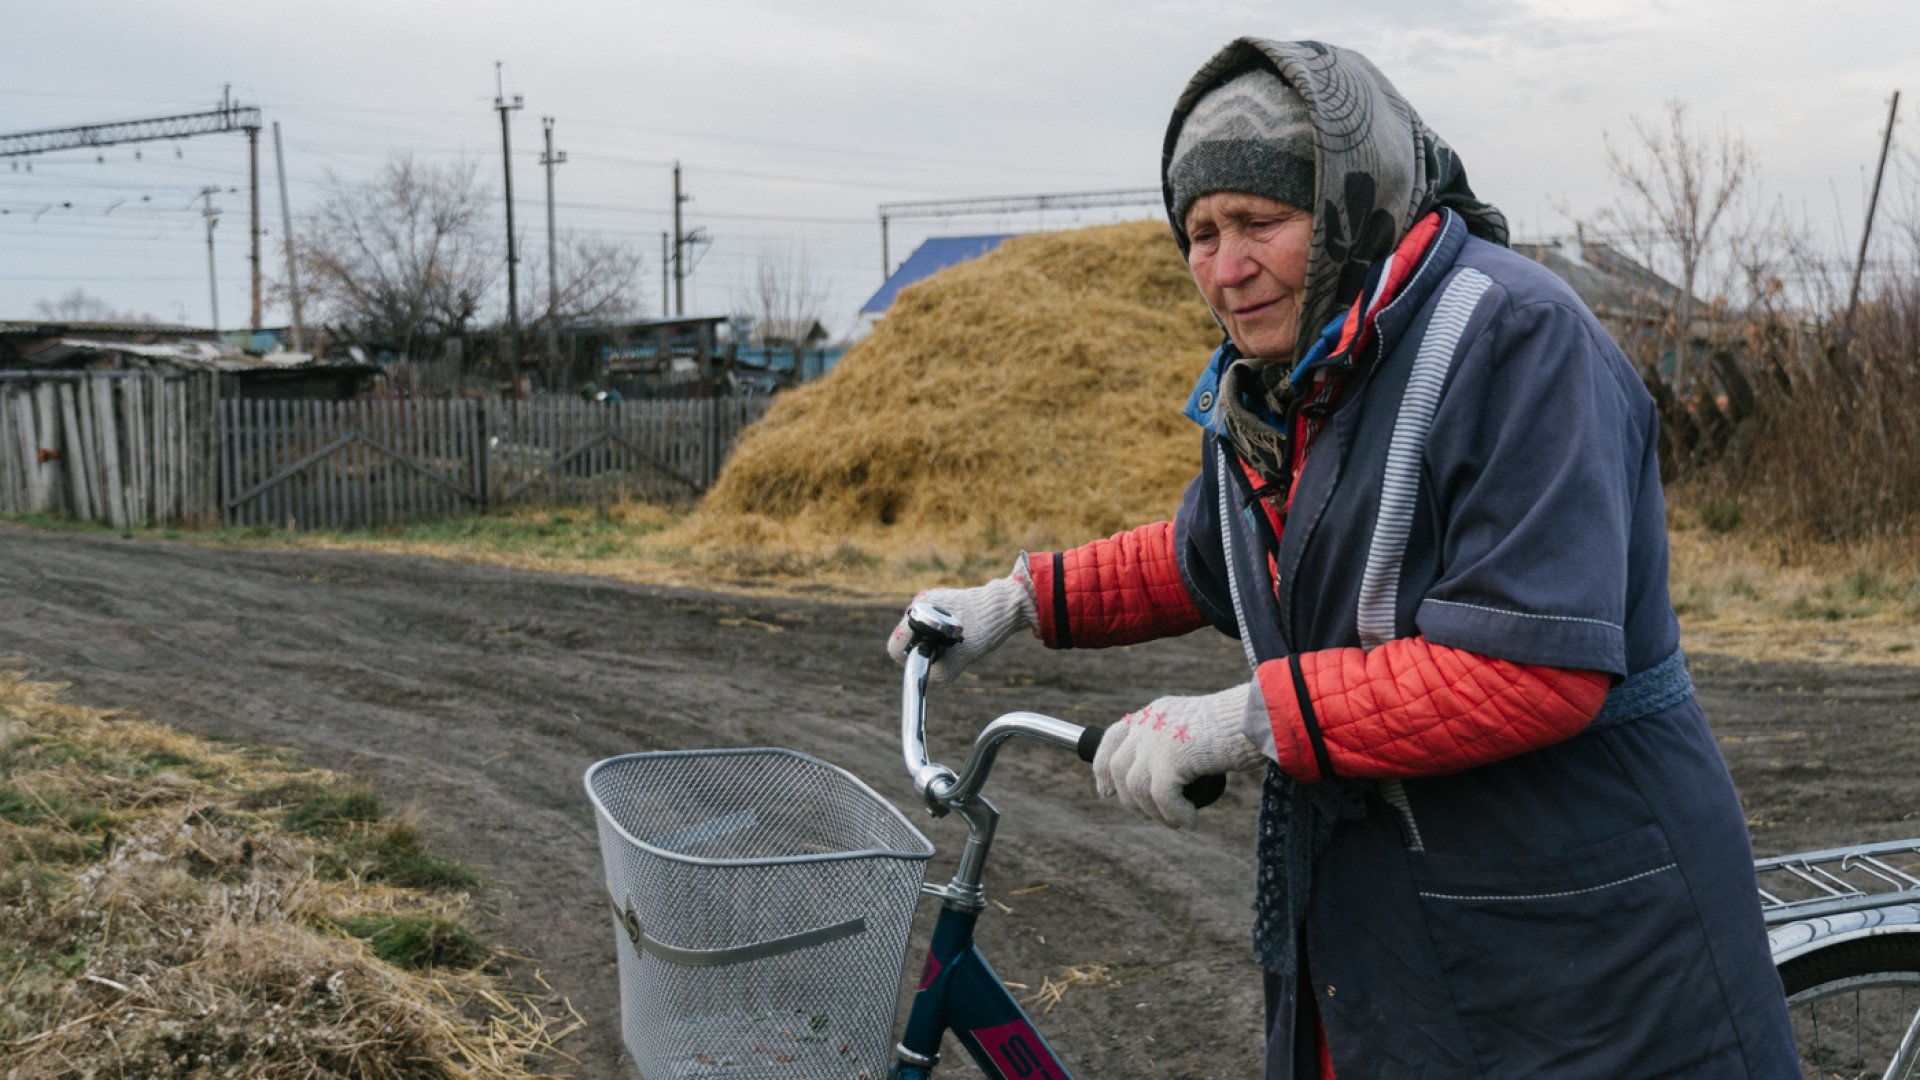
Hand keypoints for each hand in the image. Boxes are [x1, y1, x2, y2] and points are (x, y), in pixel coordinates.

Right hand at [886, 555, 1037, 682]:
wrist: (1004, 606)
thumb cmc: (983, 630)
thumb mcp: (960, 659)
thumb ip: (938, 671)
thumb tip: (925, 674)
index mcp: (918, 614)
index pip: (894, 646)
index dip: (907, 659)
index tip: (927, 659)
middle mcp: (919, 603)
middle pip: (907, 639)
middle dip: (924, 649)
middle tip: (948, 649)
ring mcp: (928, 600)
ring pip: (919, 632)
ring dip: (933, 641)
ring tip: (957, 639)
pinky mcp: (939, 601)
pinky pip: (930, 624)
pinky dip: (941, 632)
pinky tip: (959, 632)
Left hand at [1094, 683, 1266, 828]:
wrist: (1264, 714)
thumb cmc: (1244, 726)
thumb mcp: (1200, 732)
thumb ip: (1178, 747)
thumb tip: (1164, 781)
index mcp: (1156, 712)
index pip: (1113, 736)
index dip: (1102, 768)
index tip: (1105, 792)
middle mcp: (1151, 721)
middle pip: (1117, 767)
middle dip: (1130, 799)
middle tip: (1154, 815)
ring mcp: (1158, 737)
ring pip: (1136, 787)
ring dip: (1155, 812)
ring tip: (1179, 820)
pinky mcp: (1173, 755)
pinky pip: (1162, 797)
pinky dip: (1174, 815)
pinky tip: (1190, 821)